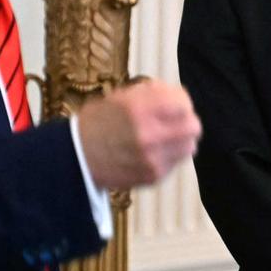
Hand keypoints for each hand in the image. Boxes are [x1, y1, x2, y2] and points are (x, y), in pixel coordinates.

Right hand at [76, 80, 200, 189]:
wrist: (77, 157)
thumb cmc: (98, 123)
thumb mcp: (120, 97)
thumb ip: (152, 94)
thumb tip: (178, 95)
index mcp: (138, 109)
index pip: (183, 103)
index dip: (181, 101)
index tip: (174, 102)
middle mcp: (147, 135)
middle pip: (193, 127)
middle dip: (186, 120)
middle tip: (175, 121)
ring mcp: (151, 159)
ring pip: (189, 146)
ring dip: (181, 139)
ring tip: (165, 137)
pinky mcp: (152, 176)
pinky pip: (175, 163)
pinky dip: (169, 156)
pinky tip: (153, 152)